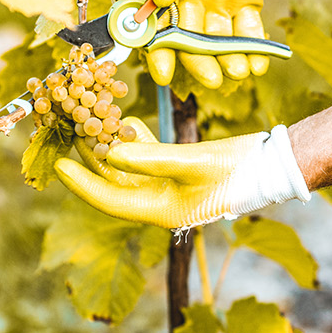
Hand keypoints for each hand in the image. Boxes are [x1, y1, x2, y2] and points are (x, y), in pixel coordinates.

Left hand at [53, 117, 309, 228]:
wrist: (272, 164)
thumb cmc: (236, 169)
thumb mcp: (191, 161)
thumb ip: (150, 158)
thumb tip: (110, 154)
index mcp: (160, 210)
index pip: (109, 200)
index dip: (82, 184)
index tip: (59, 167)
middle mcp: (159, 202)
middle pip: (113, 182)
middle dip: (91, 160)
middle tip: (66, 136)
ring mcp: (168, 187)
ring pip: (127, 168)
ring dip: (109, 147)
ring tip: (87, 123)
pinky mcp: (178, 170)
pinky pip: (146, 157)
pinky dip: (133, 141)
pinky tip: (123, 121)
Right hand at [148, 0, 280, 88]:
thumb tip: (161, 0)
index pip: (157, 24)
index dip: (158, 51)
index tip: (164, 73)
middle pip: (189, 40)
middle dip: (199, 62)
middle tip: (212, 79)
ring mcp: (218, 4)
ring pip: (219, 41)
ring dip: (227, 59)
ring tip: (239, 70)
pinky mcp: (246, 4)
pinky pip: (248, 32)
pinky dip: (253, 47)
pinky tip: (259, 63)